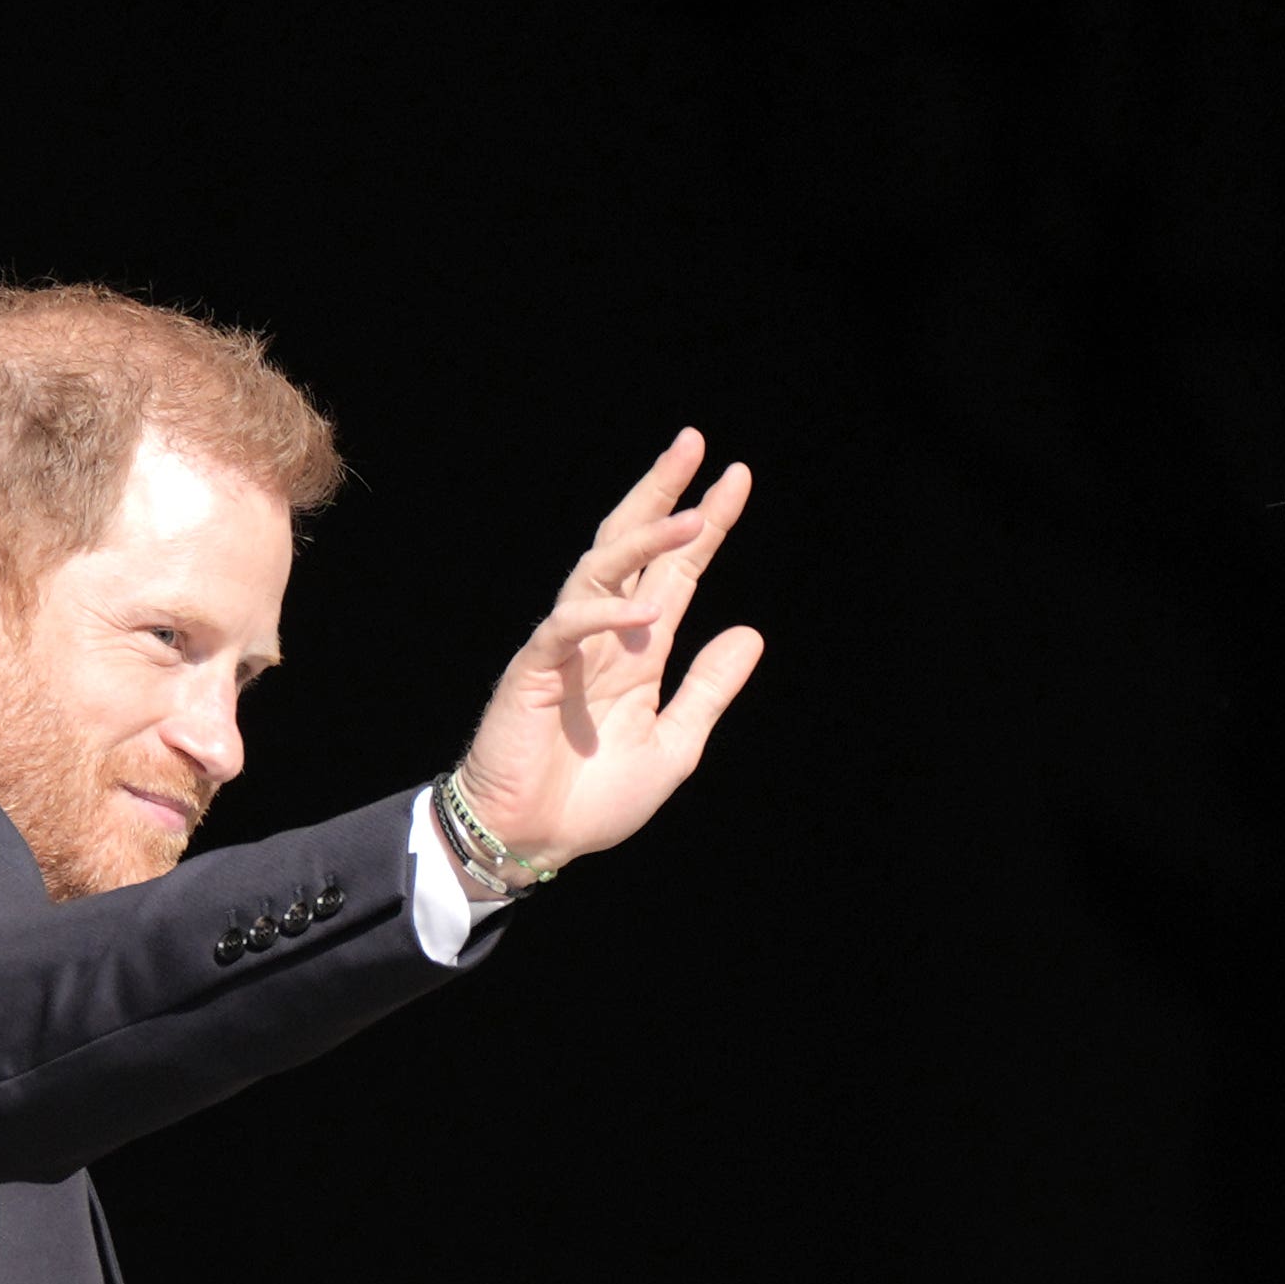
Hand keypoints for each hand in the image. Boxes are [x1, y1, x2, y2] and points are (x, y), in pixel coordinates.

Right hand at [452, 429, 763, 875]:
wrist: (533, 840)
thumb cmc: (593, 799)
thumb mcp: (674, 744)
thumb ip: (708, 689)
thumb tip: (750, 633)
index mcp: (638, 649)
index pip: (675, 570)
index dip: (706, 527)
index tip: (736, 479)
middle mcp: (605, 635)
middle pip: (631, 545)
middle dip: (661, 493)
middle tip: (693, 443)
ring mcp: (567, 648)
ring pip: (601, 571)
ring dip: (645, 541)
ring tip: (694, 517)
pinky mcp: (534, 671)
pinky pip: (568, 628)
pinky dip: (607, 616)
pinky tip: (648, 612)